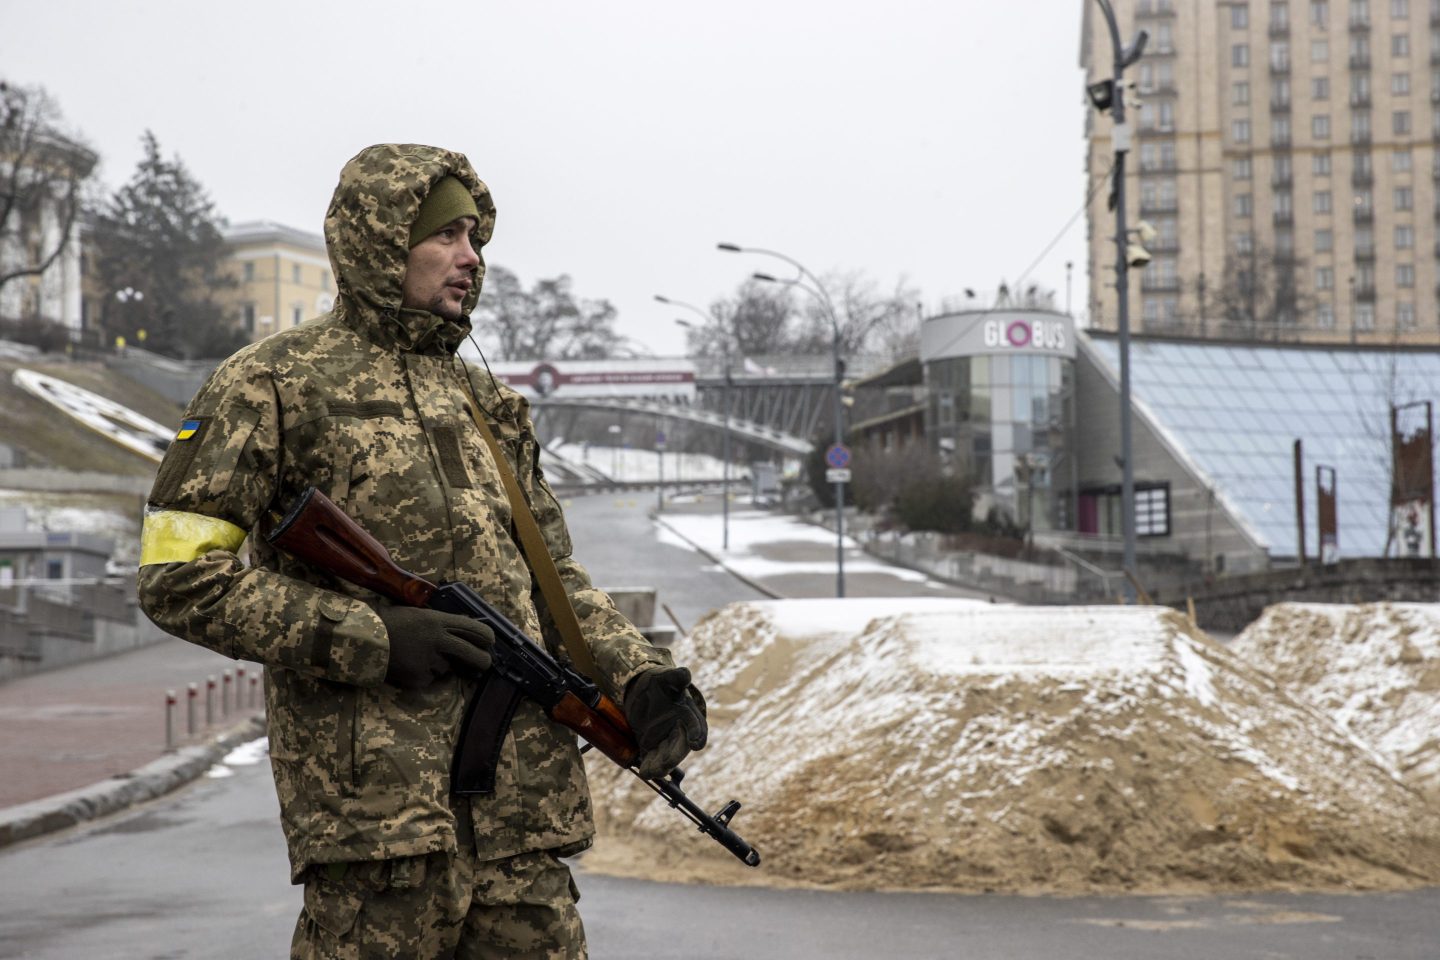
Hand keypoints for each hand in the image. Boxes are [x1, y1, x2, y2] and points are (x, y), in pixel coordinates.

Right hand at [377, 606, 493, 688]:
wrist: (362, 638)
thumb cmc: (389, 621)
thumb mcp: (419, 614)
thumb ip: (441, 623)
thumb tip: (465, 628)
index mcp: (438, 620)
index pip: (475, 630)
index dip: (487, 638)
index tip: (490, 642)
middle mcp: (438, 640)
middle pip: (473, 655)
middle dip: (482, 661)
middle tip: (483, 664)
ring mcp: (428, 661)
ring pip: (447, 668)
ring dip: (439, 665)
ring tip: (418, 655)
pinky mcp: (418, 678)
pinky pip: (429, 678)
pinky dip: (422, 675)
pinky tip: (408, 665)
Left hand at [623, 666, 707, 778]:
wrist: (641, 689)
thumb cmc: (659, 682)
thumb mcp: (666, 677)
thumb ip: (676, 677)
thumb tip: (685, 674)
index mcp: (688, 714)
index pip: (697, 726)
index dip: (697, 735)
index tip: (696, 743)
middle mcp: (679, 730)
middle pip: (681, 746)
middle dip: (675, 756)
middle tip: (667, 763)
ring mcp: (665, 739)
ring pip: (666, 756)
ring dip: (661, 765)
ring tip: (652, 772)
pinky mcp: (651, 745)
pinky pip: (652, 758)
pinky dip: (649, 766)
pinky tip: (644, 772)